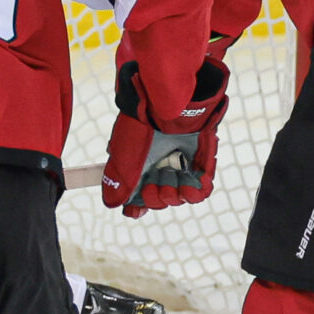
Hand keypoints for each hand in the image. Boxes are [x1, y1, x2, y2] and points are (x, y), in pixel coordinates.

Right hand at [101, 60, 229, 218]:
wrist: (171, 105)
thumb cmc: (143, 127)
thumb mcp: (124, 156)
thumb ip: (118, 182)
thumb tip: (112, 204)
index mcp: (139, 165)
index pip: (138, 195)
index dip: (137, 205)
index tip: (135, 208)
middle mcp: (159, 166)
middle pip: (158, 200)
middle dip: (155, 196)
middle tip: (155, 180)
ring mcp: (181, 164)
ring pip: (179, 197)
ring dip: (174, 195)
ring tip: (171, 177)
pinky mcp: (201, 162)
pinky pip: (201, 189)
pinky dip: (196, 192)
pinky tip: (190, 186)